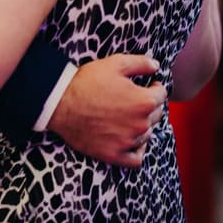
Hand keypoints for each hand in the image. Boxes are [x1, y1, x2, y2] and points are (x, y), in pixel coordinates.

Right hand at [47, 54, 166, 166]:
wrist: (61, 103)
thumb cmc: (87, 82)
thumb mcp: (115, 64)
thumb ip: (140, 63)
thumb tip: (156, 66)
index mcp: (143, 101)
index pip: (161, 95)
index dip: (154, 87)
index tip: (148, 85)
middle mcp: (140, 124)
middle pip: (156, 115)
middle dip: (149, 105)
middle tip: (134, 99)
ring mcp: (128, 142)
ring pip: (147, 134)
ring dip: (142, 125)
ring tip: (128, 116)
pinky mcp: (115, 155)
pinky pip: (137, 159)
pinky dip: (138, 149)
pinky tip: (131, 140)